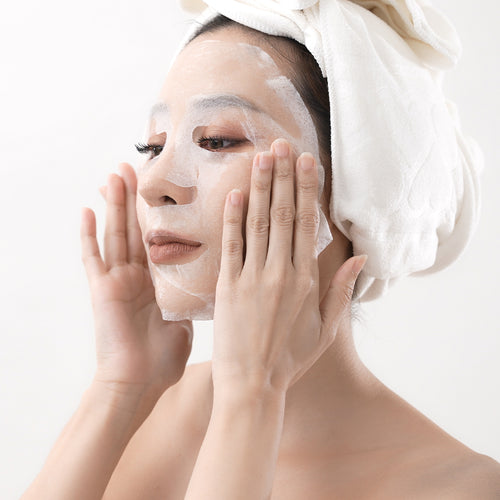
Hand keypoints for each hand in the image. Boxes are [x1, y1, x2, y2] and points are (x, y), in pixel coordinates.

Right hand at [80, 163, 192, 399]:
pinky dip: (87, 235)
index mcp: (158, 280)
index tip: (166, 187)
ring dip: (115, 205)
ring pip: (116, 234)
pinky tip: (87, 210)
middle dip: (137, 198)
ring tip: (116, 174)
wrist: (140, 384)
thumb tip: (215, 285)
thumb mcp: (183, 318)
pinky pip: (92, 258)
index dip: (160, 213)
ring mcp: (118, 281)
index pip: (159, 237)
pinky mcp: (102, 290)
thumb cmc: (162, 358)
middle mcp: (137, 275)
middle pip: (137, 228)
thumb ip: (190, 298)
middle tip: (139, 165)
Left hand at [212, 139, 365, 394]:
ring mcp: (251, 278)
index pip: (307, 224)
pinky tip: (235, 194)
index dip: (306, 190)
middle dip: (282, 176)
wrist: (252, 384)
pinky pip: (231, 246)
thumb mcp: (326, 329)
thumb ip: (342, 292)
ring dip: (259, 187)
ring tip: (260, 157)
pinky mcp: (226, 287)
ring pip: (257, 223)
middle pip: (282, 215)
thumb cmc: (290, 359)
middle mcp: (280, 272)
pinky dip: (232, 219)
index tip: (306, 162)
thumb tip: (361, 258)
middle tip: (281, 144)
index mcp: (306, 281)